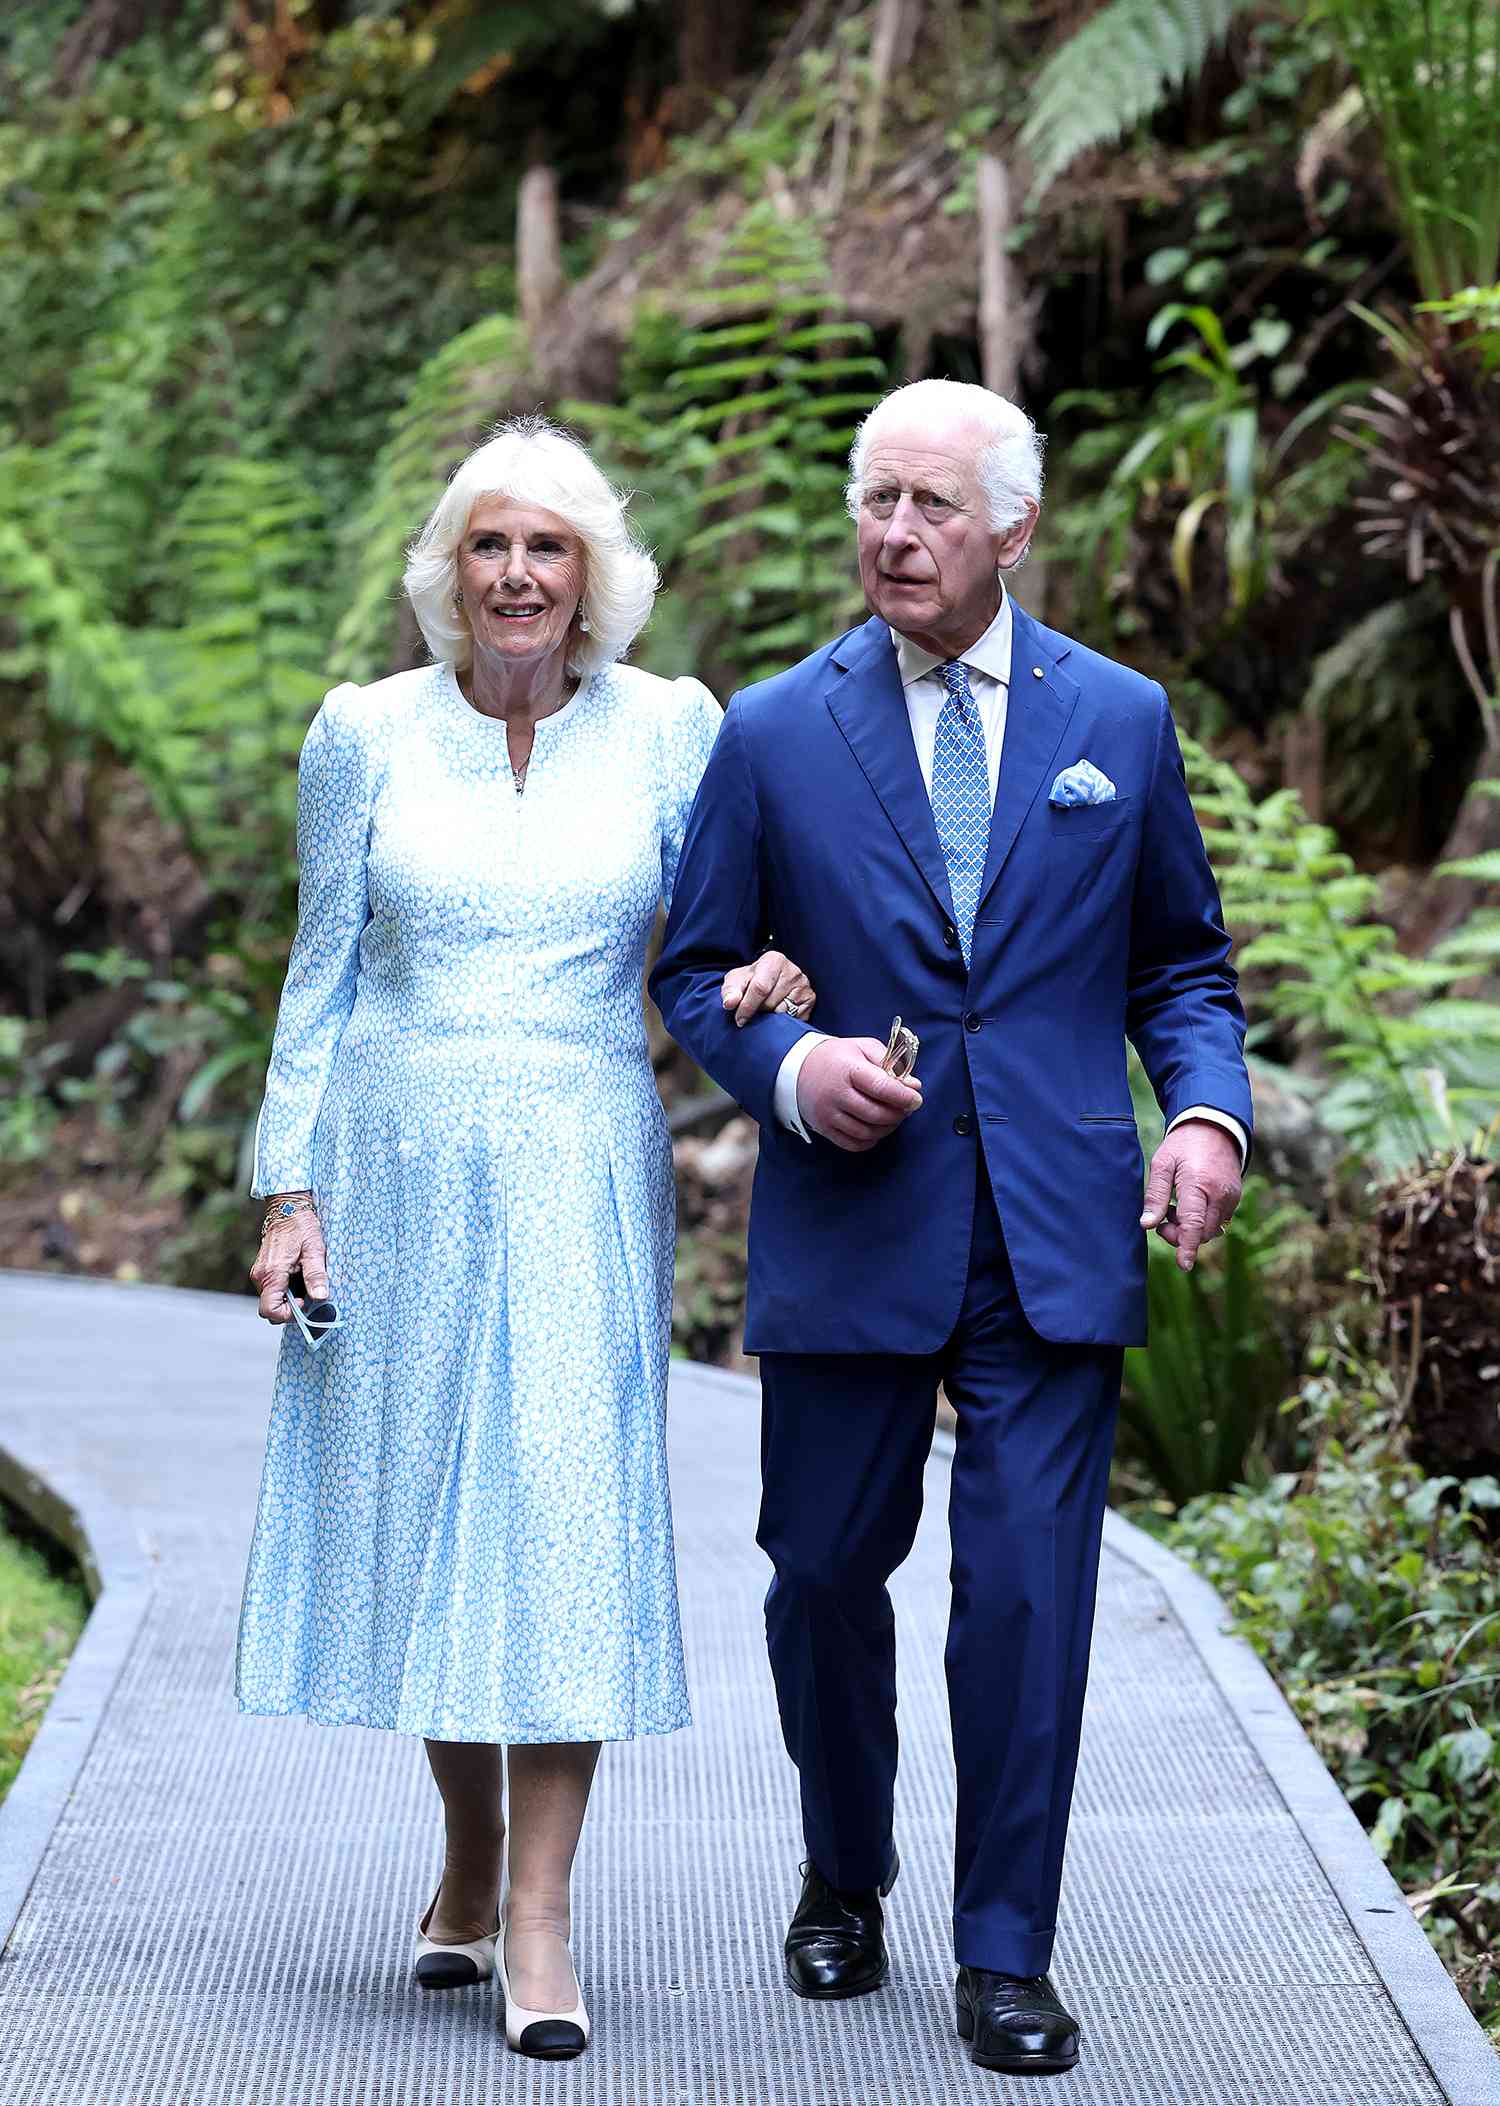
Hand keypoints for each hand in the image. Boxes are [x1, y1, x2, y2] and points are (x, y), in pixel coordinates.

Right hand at [250, 1209, 330, 1323]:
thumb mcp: (314, 1250)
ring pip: (272, 1299)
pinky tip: (299, 1277)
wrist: (288, 1208)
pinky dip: (286, 1290)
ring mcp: (260, 1274)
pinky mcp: (263, 1271)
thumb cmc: (301, 1226)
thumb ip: (316, 1275)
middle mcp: (260, 1276)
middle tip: (308, 1294)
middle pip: (270, 1308)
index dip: (287, 1314)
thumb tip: (320, 1297)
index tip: (304, 1302)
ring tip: (306, 1282)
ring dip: (289, 1299)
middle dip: (290, 1309)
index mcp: (271, 1274)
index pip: (269, 1310)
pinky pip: (273, 1289)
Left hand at [721, 948, 815, 1027]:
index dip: (747, 1007)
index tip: (739, 1020)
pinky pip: (794, 1018)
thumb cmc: (751, 980)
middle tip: (754, 1009)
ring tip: (766, 1008)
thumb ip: (730, 991)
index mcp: (774, 960)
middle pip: (770, 1002)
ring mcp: (804, 985)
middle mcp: (793, 971)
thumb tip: (729, 1003)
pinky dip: (783, 1019)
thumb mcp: (736, 981)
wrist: (770, 980)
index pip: (760, 988)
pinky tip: (778, 1011)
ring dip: (770, 1016)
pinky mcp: (810, 999)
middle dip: (758, 1011)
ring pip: (782, 1012)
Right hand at [797, 1036, 922, 1151]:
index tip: (916, 1099)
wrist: (798, 1068)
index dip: (903, 1096)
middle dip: (898, 1114)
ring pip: (867, 1132)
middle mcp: (836, 1094)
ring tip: (892, 1117)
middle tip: (906, 1108)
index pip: (880, 1087)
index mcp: (848, 1068)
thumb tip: (913, 1086)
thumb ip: (890, 1063)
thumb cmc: (837, 1057)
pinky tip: (876, 1128)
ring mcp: (828, 1114)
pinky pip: (854, 1144)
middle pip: (876, 1114)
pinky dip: (871, 1140)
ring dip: (887, 1128)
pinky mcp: (824, 1129)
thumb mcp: (863, 1048)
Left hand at [1140, 1120, 1242, 1270]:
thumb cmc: (1183, 1145)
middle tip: (1162, 1221)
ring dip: (1191, 1229)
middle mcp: (1219, 1194)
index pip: (1193, 1223)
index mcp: (1198, 1183)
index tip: (1184, 1265)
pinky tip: (1189, 1206)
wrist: (1214, 1128)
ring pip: (1211, 1230)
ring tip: (1174, 1208)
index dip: (1187, 1246)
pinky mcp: (1235, 1199)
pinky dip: (1202, 1222)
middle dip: (1181, 1236)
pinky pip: (1219, 1221)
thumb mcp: (1162, 1164)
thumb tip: (1147, 1225)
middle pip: (1203, 1232)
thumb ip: (1155, 1196)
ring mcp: (1231, 1197)